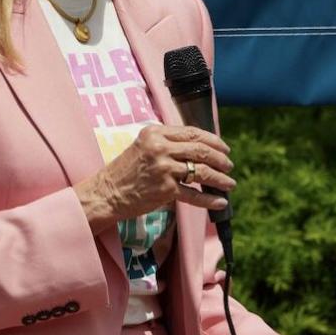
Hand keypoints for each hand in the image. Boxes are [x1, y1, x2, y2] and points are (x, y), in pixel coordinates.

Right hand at [74, 124, 233, 232]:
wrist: (106, 193)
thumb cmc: (125, 171)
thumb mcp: (142, 146)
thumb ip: (166, 143)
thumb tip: (198, 147)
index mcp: (155, 133)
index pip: (192, 132)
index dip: (213, 140)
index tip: (224, 148)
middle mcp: (160, 148)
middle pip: (200, 150)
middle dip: (220, 159)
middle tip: (229, 166)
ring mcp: (163, 169)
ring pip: (201, 172)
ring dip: (220, 179)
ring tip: (229, 184)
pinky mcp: (165, 190)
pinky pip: (193, 194)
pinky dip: (209, 199)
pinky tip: (219, 202)